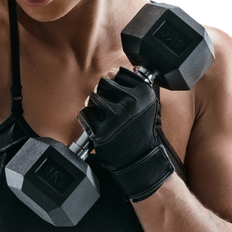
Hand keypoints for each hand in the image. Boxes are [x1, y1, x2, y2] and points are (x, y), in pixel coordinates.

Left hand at [77, 67, 173, 200]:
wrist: (139, 159)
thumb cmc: (141, 131)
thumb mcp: (148, 105)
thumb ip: (133, 87)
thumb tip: (111, 72)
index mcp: (143, 94)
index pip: (119, 74)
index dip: (114, 81)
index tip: (116, 91)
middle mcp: (130, 104)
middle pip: (102, 83)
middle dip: (101, 92)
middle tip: (106, 104)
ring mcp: (115, 118)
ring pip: (92, 98)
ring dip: (93, 106)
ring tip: (102, 116)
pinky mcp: (101, 131)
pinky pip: (84, 114)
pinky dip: (86, 119)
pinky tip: (96, 125)